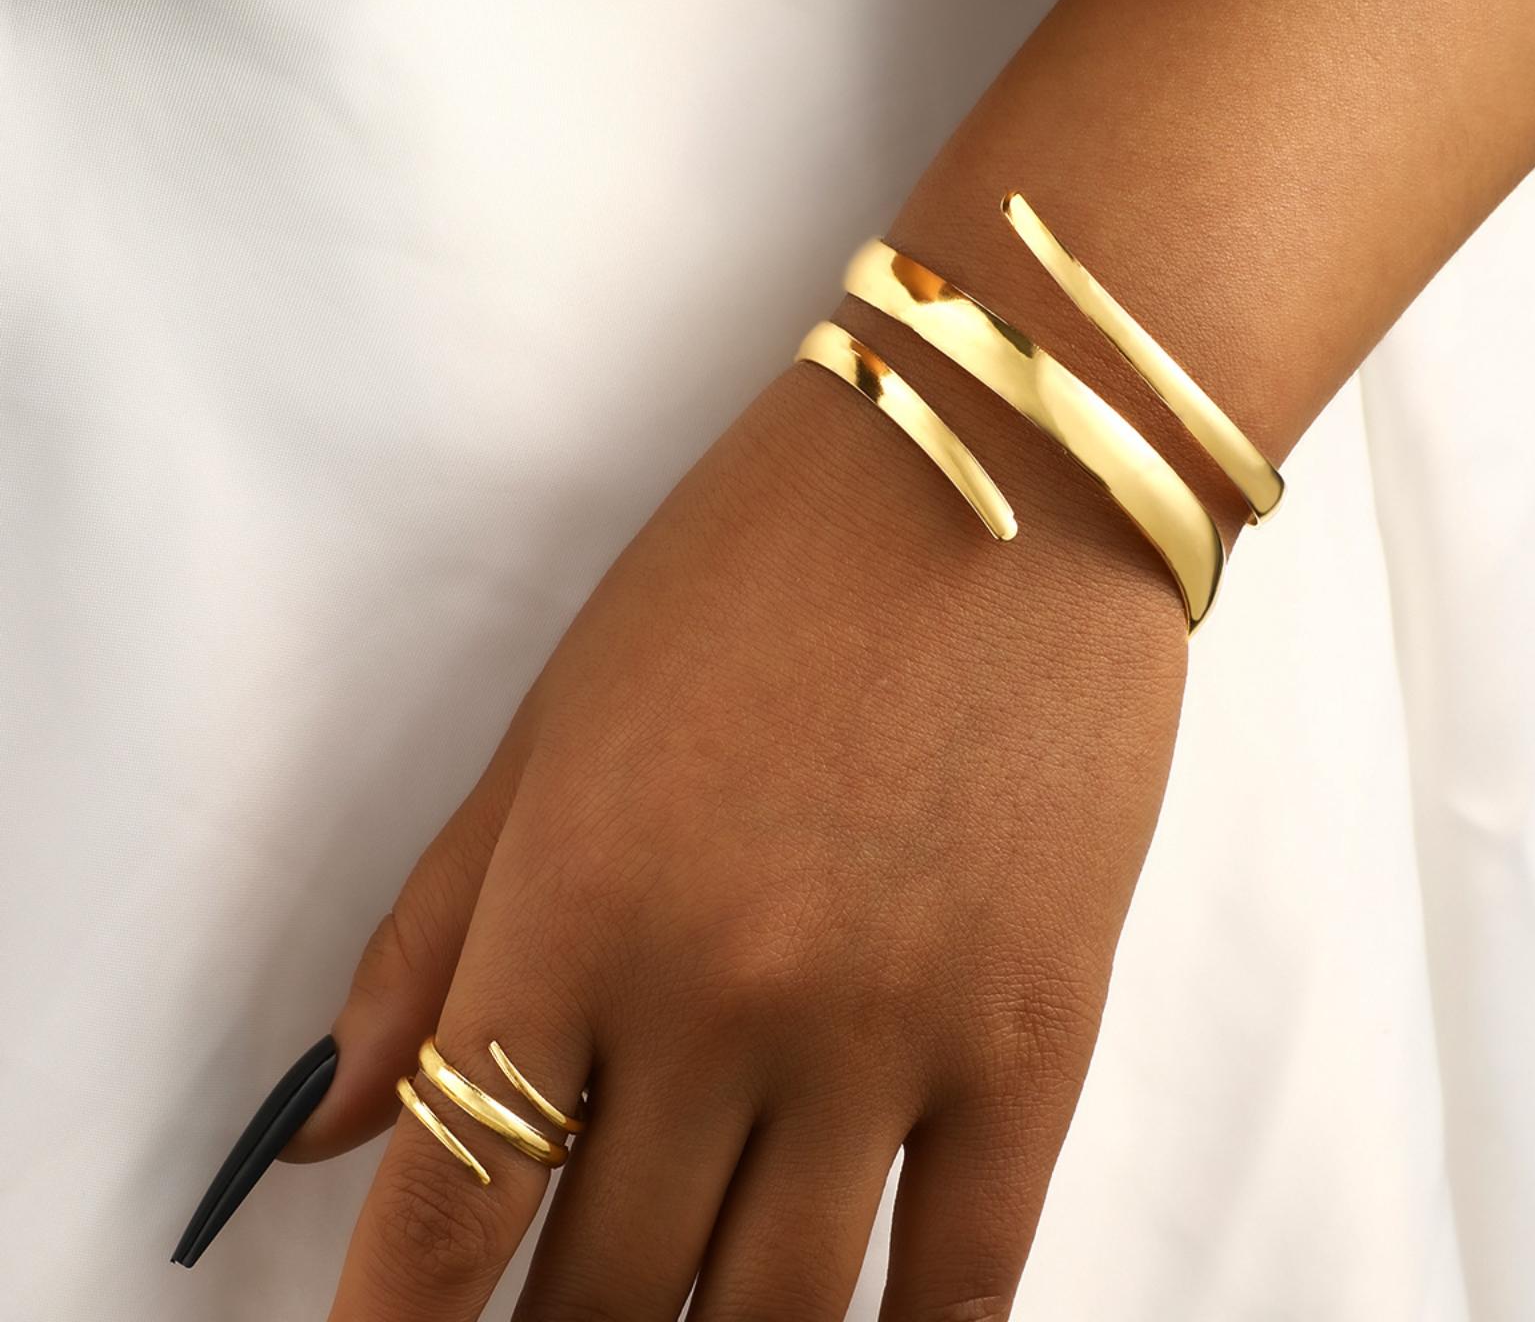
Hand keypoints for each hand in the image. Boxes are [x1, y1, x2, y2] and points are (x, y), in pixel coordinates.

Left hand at [284, 329, 1189, 1320]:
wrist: (1002, 469)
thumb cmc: (765, 561)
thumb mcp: (565, 713)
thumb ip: (440, 926)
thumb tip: (328, 1116)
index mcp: (579, 906)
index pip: (449, 1211)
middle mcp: (724, 997)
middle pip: (606, 1292)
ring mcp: (891, 1031)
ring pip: (772, 1318)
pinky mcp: (1034, 1035)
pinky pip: (961, 1284)